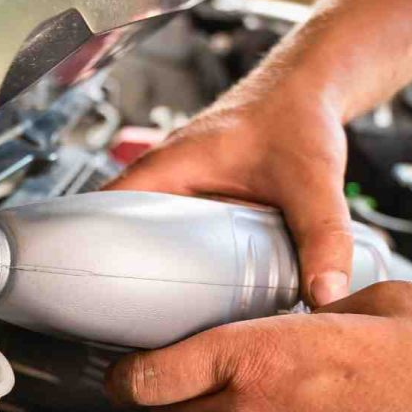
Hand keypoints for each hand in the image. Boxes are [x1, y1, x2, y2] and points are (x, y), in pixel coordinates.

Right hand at [104, 81, 351, 306]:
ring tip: (150, 316)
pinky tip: (189, 291)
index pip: (103, 210)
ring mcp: (176, 189)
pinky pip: (169, 235)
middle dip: (116, 274)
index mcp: (167, 167)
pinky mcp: (195, 200)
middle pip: (117, 232)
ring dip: (144, 269)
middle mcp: (163, 178)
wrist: (307, 91)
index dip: (86, 248)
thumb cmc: (295, 114)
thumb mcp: (311, 180)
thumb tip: (325, 293)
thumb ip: (323, 236)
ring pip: (143, 236)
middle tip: (126, 320)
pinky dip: (172, 260)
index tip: (87, 289)